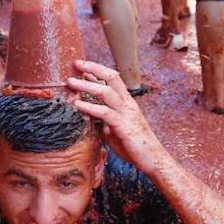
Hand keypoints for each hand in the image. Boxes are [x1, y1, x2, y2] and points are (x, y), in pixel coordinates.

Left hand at [67, 60, 166, 174]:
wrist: (152, 160)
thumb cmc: (133, 146)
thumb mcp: (114, 129)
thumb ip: (103, 120)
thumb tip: (88, 115)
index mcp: (127, 102)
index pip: (113, 78)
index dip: (97, 70)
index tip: (81, 65)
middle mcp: (128, 104)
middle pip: (111, 77)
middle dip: (93, 68)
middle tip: (76, 63)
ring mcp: (127, 114)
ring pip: (106, 92)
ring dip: (87, 85)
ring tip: (70, 82)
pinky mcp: (124, 126)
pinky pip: (105, 113)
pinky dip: (90, 107)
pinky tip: (78, 105)